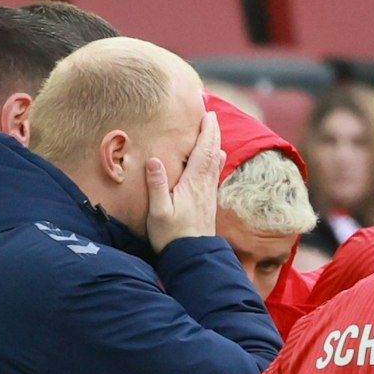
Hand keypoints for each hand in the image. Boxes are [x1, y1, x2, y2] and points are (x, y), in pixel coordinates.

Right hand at [147, 111, 223, 251]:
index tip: (208, 115)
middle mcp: (204, 187)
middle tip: (212, 115)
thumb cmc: (172, 236)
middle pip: (212, 154)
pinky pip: (213, 175)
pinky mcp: (208, 203)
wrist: (193, 259)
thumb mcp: (159, 212)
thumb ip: (157, 185)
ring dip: (215, 145)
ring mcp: (208, 195)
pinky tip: (218, 159)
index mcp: (193, 185)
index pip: (202, 153)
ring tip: (214, 131)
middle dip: (212, 133)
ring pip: (215, 164)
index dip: (206, 133)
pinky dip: (215, 161)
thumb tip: (155, 160)